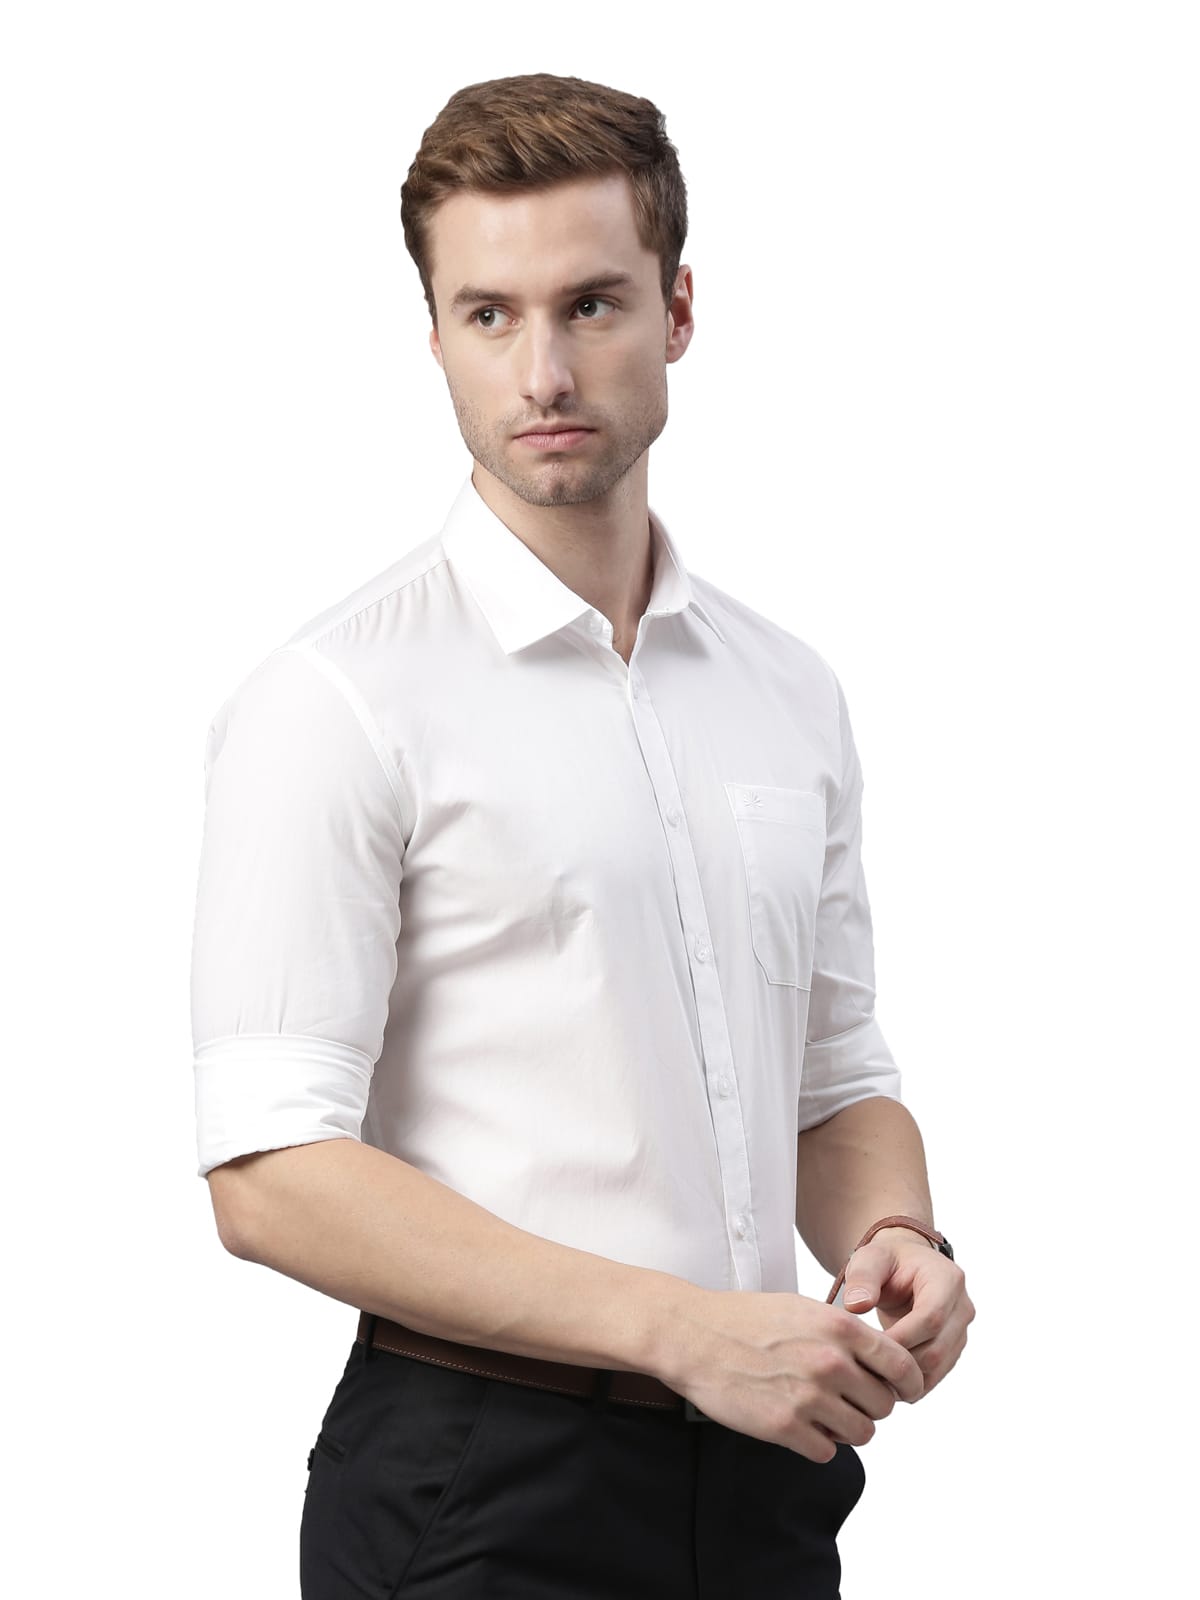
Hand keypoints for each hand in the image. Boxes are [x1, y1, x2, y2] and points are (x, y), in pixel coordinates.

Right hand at [664, 1285, 924, 1463]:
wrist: (694, 1336)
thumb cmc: (746, 1319)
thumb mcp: (804, 1309)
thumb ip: (845, 1333)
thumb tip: (882, 1360)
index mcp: (839, 1328)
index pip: (902, 1366)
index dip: (910, 1383)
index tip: (907, 1393)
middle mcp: (830, 1362)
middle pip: (884, 1405)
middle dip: (872, 1406)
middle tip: (849, 1400)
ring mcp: (808, 1397)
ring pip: (861, 1433)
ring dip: (848, 1429)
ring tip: (825, 1414)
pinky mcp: (784, 1427)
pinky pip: (826, 1452)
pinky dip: (818, 1444)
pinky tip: (800, 1425)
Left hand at [840, 1228, 974, 1395]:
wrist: (906, 1266)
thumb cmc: (887, 1261)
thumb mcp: (869, 1259)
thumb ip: (861, 1279)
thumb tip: (855, 1306)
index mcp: (947, 1279)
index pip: (931, 1318)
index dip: (901, 1337)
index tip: (869, 1347)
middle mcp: (962, 1306)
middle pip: (937, 1348)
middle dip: (901, 1362)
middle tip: (866, 1367)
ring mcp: (961, 1330)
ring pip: (938, 1366)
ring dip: (906, 1377)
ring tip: (873, 1375)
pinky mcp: (954, 1347)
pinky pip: (937, 1373)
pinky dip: (912, 1381)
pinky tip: (886, 1378)